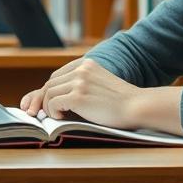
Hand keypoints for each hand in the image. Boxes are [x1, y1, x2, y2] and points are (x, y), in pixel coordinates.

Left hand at [18, 58, 143, 129]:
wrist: (137, 107)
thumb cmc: (121, 102)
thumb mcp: (99, 84)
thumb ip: (82, 84)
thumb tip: (59, 97)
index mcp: (86, 64)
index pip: (58, 75)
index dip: (51, 91)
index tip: (50, 104)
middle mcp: (81, 70)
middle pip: (51, 83)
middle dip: (46, 99)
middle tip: (50, 113)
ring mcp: (79, 82)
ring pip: (49, 92)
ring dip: (48, 107)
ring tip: (57, 116)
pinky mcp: (78, 96)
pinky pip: (53, 103)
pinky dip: (53, 112)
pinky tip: (61, 118)